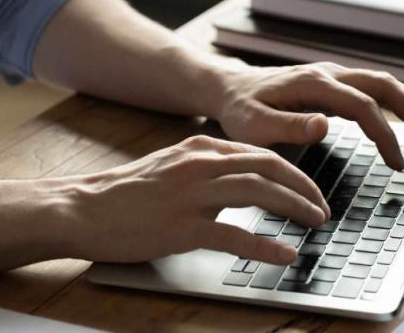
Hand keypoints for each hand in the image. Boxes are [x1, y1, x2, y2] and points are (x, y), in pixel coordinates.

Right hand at [56, 135, 328, 264]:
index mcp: (199, 150)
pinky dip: (265, 245)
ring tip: (315, 223)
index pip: (261, 153)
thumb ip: (206, 169)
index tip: (310, 189)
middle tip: (322, 208)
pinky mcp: (181, 227)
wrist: (81, 208)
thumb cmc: (123, 194)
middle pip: (269, 167)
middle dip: (304, 187)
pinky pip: (234, 235)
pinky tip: (285, 254)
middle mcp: (200, 165)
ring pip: (259, 193)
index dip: (294, 171)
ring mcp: (191, 195)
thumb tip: (242, 180)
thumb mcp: (170, 167)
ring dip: (295, 208)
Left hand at [213, 62, 403, 170]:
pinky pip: (375, 89)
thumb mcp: (254, 125)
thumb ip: (288, 126)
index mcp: (312, 83)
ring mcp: (334, 75)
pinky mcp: (335, 84)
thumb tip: (324, 125)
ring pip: (384, 84)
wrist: (229, 88)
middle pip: (384, 86)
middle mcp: (329, 73)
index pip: (362, 106)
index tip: (398, 163)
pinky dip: (400, 101)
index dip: (385, 134)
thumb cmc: (239, 110)